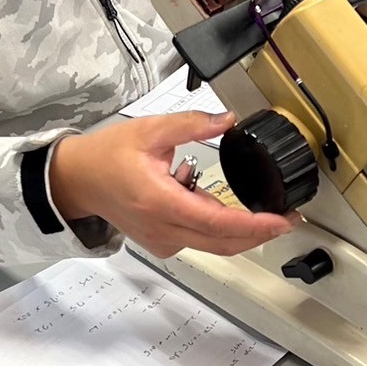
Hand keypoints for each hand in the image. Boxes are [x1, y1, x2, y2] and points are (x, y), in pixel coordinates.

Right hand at [48, 112, 296, 257]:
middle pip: (222, 244)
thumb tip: (228, 120)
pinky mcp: (161, 242)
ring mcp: (162, 240)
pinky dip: (218, 228)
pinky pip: (198, 241)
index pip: (218, 224)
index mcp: (162, 203)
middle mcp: (163, 229)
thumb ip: (192, 124)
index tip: (282, 220)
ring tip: (267, 212)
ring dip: (241, 231)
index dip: (255, 226)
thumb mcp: (151, 130)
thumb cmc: (107, 156)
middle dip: (260, 234)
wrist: (78, 180)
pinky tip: (220, 204)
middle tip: (288, 218)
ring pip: (213, 246)